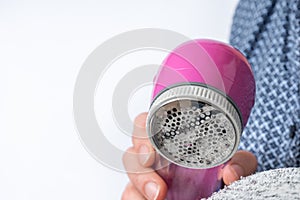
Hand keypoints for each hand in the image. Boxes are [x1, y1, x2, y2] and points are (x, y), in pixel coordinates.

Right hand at [122, 113, 257, 199]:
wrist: (217, 192)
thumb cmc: (221, 174)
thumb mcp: (235, 165)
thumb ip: (240, 163)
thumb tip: (230, 171)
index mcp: (172, 141)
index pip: (146, 126)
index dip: (142, 133)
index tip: (151, 154)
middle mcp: (156, 158)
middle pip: (132, 153)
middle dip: (139, 167)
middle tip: (156, 184)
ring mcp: (148, 178)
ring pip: (129, 176)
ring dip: (139, 185)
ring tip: (158, 197)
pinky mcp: (143, 194)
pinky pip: (129, 194)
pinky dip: (134, 198)